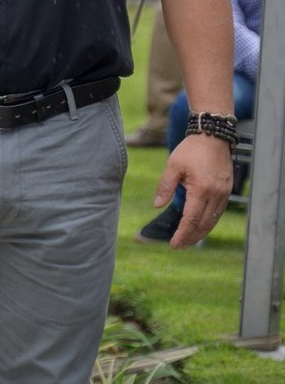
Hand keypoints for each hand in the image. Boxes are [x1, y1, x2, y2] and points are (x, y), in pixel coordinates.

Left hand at [153, 134, 231, 248]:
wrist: (212, 136)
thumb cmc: (190, 150)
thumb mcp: (173, 166)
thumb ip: (165, 186)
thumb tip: (157, 205)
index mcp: (201, 189)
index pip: (192, 218)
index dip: (183, 233)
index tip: (174, 244)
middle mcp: (216, 193)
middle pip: (204, 223)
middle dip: (192, 237)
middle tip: (179, 246)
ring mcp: (224, 192)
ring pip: (213, 219)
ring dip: (201, 232)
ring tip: (188, 240)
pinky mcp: (227, 190)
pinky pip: (218, 211)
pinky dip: (209, 221)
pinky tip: (200, 225)